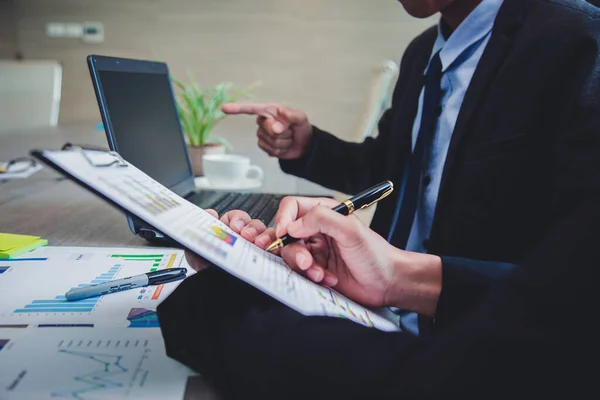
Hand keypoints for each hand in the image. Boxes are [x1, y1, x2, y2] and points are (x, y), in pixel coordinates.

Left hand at [185, 209, 276, 271]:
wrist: (214, 294)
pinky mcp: (268, 259)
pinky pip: (276, 248)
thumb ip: (202, 230)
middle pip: (254, 224)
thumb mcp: (197, 250)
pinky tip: (270, 250)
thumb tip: (210, 213)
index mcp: (228, 232)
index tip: (234, 226)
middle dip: (252, 228)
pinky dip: (276, 246)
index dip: (237, 219)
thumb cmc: (207, 270)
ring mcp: (257, 248)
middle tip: (246, 235)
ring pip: (267, 234)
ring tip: (259, 244)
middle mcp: (244, 238)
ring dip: (265, 236)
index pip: (236, 218)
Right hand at [221, 102, 312, 159]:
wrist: (304, 145)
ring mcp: (262, 135)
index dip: (237, 108)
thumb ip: (291, 116)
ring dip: (283, 142)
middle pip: (265, 128)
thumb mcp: (301, 118)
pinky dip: (280, 150)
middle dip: (282, 132)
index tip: (224, 108)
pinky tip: (284, 146)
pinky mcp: (264, 146)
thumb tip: (276, 126)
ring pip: (269, 141)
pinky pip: (269, 150)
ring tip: (289, 138)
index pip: (251, 109)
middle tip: (290, 131)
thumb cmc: (301, 128)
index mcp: (270, 110)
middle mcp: (263, 121)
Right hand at [275, 197, 442, 315]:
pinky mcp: (315, 269)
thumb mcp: (350, 230)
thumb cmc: (376, 255)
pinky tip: (327, 278)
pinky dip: (309, 277)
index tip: (284, 233)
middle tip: (306, 261)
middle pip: (286, 234)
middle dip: (293, 250)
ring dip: (302, 266)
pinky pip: (299, 272)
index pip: (292, 207)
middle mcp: (317, 230)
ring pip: (290, 255)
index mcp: (325, 213)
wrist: (387, 283)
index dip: (283, 219)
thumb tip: (293, 224)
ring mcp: (315, 251)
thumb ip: (321, 219)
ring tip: (319, 273)